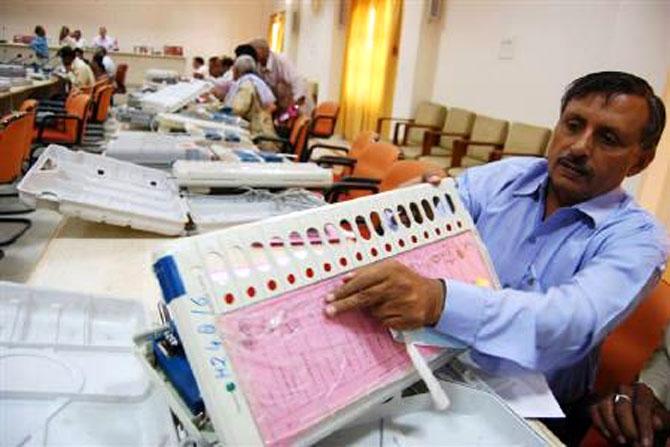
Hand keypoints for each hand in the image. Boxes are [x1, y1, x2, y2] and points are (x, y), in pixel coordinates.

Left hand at [324, 260, 444, 329]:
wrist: (434, 297)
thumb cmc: (407, 281)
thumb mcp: (390, 269)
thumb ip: (367, 272)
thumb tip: (345, 278)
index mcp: (391, 270)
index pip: (362, 281)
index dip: (344, 290)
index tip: (330, 297)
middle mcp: (398, 285)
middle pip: (364, 297)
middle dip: (344, 304)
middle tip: (330, 310)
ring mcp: (404, 303)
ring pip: (373, 312)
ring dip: (371, 311)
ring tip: (384, 304)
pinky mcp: (408, 318)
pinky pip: (384, 322)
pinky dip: (383, 319)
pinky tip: (393, 311)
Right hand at [590, 383, 669, 445]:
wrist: (635, 416)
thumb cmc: (650, 417)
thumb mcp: (660, 418)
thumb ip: (660, 419)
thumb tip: (657, 422)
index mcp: (642, 390)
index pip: (641, 407)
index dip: (644, 427)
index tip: (645, 443)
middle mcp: (623, 388)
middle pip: (622, 407)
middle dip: (629, 429)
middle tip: (635, 444)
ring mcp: (608, 394)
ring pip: (606, 407)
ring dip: (614, 428)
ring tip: (622, 441)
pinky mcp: (596, 402)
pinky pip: (594, 411)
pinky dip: (601, 425)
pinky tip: (610, 436)